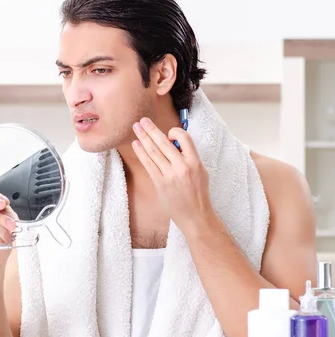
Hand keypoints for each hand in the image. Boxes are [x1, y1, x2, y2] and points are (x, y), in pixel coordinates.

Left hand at [131, 117, 214, 233]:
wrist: (195, 216)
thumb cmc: (198, 193)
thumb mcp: (200, 171)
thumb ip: (188, 157)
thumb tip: (172, 143)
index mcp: (195, 162)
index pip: (184, 138)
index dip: (175, 132)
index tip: (168, 133)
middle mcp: (182, 167)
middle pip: (164, 143)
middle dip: (151, 130)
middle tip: (142, 120)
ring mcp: (170, 175)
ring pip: (154, 152)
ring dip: (143, 138)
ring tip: (136, 128)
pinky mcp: (160, 183)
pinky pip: (148, 164)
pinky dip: (141, 152)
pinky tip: (136, 144)